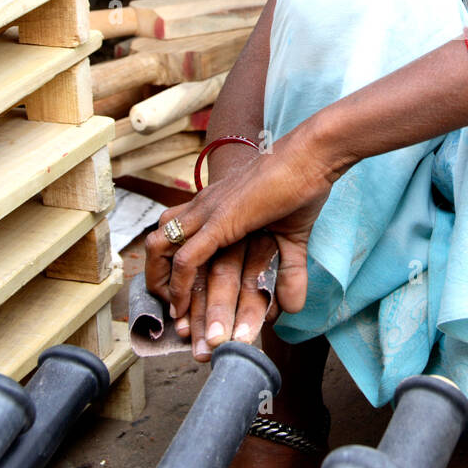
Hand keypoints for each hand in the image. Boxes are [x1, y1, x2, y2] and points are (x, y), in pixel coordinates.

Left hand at [144, 125, 336, 355]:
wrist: (311, 156)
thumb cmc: (303, 183)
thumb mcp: (290, 234)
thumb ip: (288, 269)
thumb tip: (293, 308)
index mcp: (215, 204)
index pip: (177, 234)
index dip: (171, 267)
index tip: (180, 302)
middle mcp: (203, 206)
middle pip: (158, 240)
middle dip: (156, 276)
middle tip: (170, 308)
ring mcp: (208, 212)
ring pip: (160, 248)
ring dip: (160, 282)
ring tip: (173, 312)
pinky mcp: (220, 222)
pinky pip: (186, 258)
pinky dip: (180, 285)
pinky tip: (184, 307)